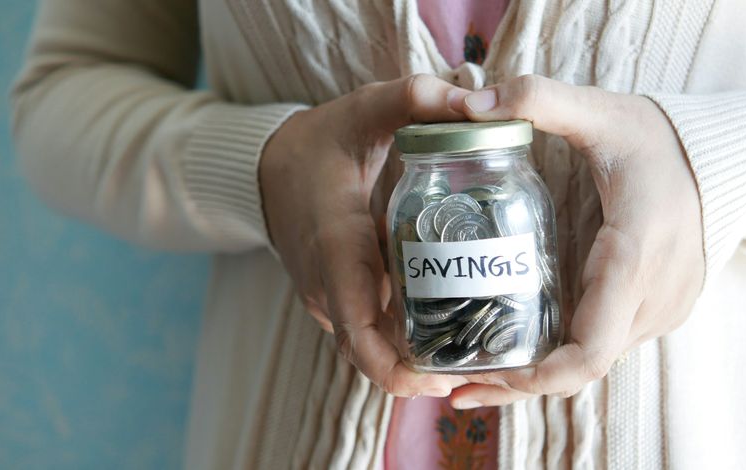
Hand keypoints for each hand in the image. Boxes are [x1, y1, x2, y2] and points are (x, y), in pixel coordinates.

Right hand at [260, 74, 471, 396]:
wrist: (265, 168)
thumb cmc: (316, 144)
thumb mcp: (362, 111)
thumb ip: (413, 99)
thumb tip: (475, 103)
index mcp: (336, 250)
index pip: (360, 335)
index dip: (399, 371)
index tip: (445, 379)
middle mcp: (327, 287)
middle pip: (372, 355)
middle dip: (422, 372)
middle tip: (480, 365)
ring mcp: (326, 297)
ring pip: (371, 346)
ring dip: (415, 357)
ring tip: (474, 347)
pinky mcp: (332, 297)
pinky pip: (367, 330)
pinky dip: (401, 337)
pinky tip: (446, 321)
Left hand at [447, 75, 704, 406]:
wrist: (721, 158)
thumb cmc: (659, 140)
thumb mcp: (601, 112)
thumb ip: (539, 100)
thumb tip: (469, 103)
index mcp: (633, 257)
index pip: (590, 348)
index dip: (538, 377)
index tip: (488, 378)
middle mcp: (650, 298)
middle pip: (580, 367)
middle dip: (518, 382)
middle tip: (453, 385)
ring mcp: (657, 311)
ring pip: (590, 363)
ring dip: (535, 375)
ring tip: (470, 373)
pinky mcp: (653, 310)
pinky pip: (601, 346)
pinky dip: (559, 357)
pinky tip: (515, 352)